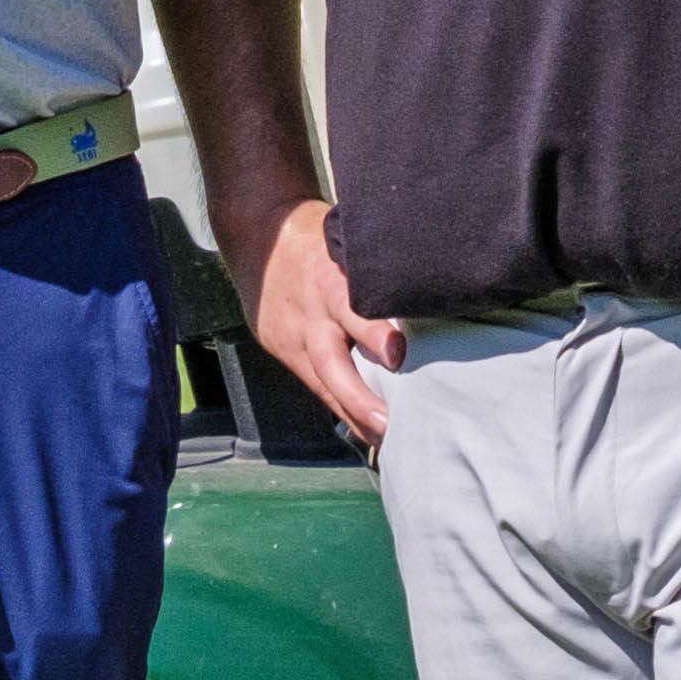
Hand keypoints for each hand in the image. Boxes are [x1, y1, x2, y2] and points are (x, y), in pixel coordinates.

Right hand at [239, 197, 403, 446]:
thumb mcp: (347, 246)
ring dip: (353, 414)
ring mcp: (294, 338)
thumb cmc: (319, 241)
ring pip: (322, 383)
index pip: (352, 310)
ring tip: (382, 441)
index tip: (397, 355)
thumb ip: (376, 276)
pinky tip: (365, 431)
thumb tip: (422, 299)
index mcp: (330, 283)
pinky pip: (315, 384)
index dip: (373, 334)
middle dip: (359, 398)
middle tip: (388, 425)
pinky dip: (340, 407)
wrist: (258, 238)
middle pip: (332, 363)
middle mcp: (312, 316)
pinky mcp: (284, 350)